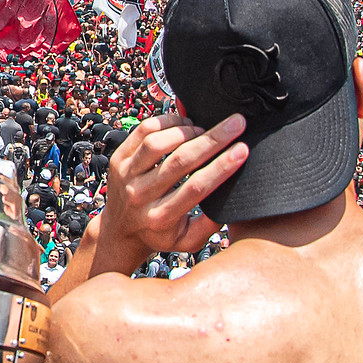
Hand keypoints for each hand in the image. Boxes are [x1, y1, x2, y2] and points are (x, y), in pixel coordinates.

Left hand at [93, 107, 247, 274]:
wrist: (120, 230)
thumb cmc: (160, 233)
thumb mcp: (188, 240)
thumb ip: (210, 224)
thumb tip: (235, 198)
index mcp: (161, 218)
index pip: (196, 187)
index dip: (222, 166)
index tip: (243, 149)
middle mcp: (140, 195)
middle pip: (180, 161)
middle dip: (213, 139)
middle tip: (237, 123)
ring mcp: (126, 175)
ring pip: (158, 142)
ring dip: (187, 130)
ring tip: (205, 129)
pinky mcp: (118, 158)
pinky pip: (142, 131)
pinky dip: (166, 122)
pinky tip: (183, 123)